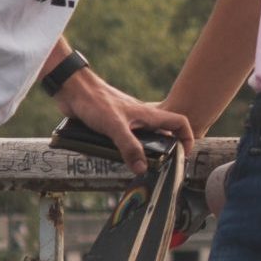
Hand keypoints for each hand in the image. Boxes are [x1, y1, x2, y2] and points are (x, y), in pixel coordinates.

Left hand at [56, 72, 193, 174]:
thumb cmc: (96, 101)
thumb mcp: (115, 127)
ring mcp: (127, 122)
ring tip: (136, 170)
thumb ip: (129, 147)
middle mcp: (141, 119)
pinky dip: (124, 152)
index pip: (179, 123)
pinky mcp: (112, 126)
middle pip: (162, 134)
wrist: (74, 90)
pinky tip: (114, 161)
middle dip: (164, 152)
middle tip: (159, 169)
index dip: (187, 138)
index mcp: (148, 116)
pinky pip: (124, 141)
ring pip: (142, 140)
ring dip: (142, 154)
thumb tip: (142, 169)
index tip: (183, 155)